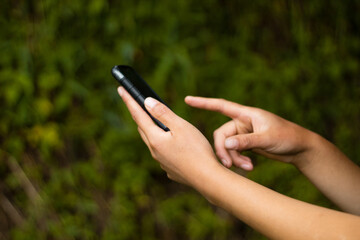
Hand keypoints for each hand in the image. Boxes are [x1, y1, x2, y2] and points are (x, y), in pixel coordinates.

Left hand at [117, 87, 219, 184]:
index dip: (129, 101)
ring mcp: (162, 162)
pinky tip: (171, 143)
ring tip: (152, 121)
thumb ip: (163, 113)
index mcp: (155, 139)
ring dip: (150, 130)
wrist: (207, 178)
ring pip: (152, 142)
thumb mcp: (181, 126)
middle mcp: (154, 151)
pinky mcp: (171, 169)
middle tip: (135, 104)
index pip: (138, 115)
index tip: (120, 89)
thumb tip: (146, 102)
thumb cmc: (197, 150)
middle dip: (139, 115)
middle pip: (143, 129)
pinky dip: (162, 143)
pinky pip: (162, 153)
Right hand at [185, 96, 315, 169]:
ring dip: (233, 158)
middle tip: (230, 165)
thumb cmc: (288, 137)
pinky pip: (235, 153)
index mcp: (246, 114)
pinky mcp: (247, 144)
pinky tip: (250, 167)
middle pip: (221, 135)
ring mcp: (244, 134)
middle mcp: (242, 123)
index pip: (221, 105)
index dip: (203, 103)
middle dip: (224, 151)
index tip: (187, 99)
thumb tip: (225, 145)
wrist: (300, 148)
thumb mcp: (267, 138)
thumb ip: (246, 141)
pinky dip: (239, 161)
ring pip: (227, 146)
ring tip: (247, 168)